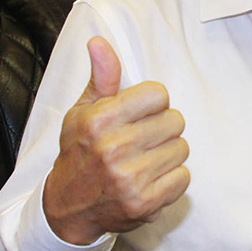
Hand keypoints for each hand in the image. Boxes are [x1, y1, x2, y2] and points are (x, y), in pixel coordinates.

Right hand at [43, 36, 189, 244]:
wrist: (68, 208)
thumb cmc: (80, 152)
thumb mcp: (83, 111)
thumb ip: (101, 77)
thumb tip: (99, 42)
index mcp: (98, 120)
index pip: (158, 94)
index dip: (152, 103)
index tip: (139, 114)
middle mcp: (113, 148)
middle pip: (175, 121)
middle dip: (163, 128)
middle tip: (142, 140)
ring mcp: (129, 178)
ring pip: (182, 148)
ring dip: (168, 153)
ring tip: (145, 160)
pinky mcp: (144, 203)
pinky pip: (183, 177)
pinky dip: (172, 179)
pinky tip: (151, 179)